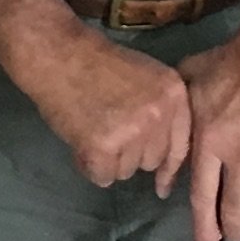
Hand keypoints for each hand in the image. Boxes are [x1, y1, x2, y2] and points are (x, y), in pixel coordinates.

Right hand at [19, 24, 194, 194]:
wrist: (59, 54)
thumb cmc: (98, 63)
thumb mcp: (146, 77)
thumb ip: (160, 110)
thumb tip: (165, 155)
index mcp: (173, 94)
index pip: (179, 144)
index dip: (169, 167)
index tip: (162, 186)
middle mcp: (159, 114)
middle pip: (152, 161)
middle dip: (131, 155)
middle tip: (108, 132)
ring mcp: (132, 131)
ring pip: (127, 171)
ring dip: (109, 160)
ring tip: (92, 131)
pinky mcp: (104, 147)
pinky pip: (103, 177)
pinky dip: (90, 166)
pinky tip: (81, 142)